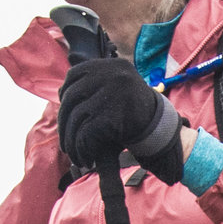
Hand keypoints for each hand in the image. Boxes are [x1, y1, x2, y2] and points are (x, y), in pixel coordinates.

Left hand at [58, 57, 187, 181]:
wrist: (161, 129)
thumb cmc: (134, 111)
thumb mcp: (117, 89)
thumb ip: (94, 85)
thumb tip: (61, 91)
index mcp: (110, 66)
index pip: (74, 76)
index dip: (65, 95)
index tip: (67, 113)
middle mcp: (111, 75)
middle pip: (72, 98)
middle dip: (65, 123)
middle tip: (65, 142)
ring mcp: (112, 94)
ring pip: (76, 118)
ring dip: (71, 141)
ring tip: (75, 155)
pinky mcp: (111, 116)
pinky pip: (85, 133)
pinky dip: (81, 148)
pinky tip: (85, 157)